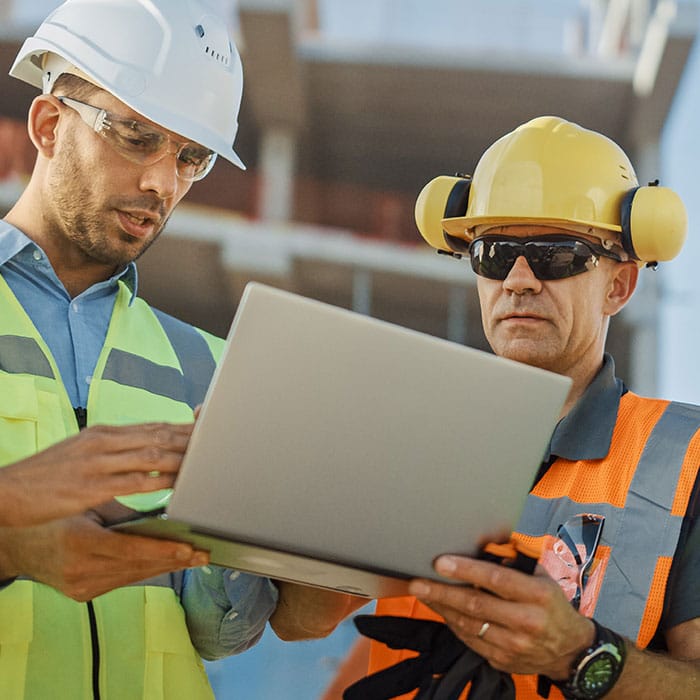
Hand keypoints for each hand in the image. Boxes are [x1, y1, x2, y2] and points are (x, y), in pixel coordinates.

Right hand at [0, 422, 192, 525]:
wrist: (6, 490)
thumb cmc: (45, 476)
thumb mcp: (81, 452)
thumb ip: (111, 450)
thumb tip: (142, 451)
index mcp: (103, 433)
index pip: (152, 425)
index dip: (181, 426)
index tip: (204, 427)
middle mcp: (104, 442)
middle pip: (158, 435)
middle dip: (189, 438)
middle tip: (216, 440)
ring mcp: (98, 463)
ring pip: (151, 454)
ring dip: (181, 457)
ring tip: (205, 461)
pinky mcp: (91, 487)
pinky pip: (135, 481)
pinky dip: (160, 481)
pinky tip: (177, 484)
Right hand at [0, 513, 208, 600]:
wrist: (15, 542)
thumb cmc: (55, 514)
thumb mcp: (87, 503)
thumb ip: (122, 510)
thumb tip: (165, 510)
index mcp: (79, 541)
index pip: (130, 549)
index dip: (162, 550)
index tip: (188, 549)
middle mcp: (79, 569)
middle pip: (138, 566)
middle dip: (174, 560)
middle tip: (203, 554)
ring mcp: (80, 586)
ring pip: (133, 576)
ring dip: (165, 567)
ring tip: (193, 559)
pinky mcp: (82, 594)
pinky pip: (122, 582)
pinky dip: (145, 571)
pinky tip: (167, 564)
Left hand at [408, 555, 594, 680]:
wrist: (571, 652)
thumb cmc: (552, 605)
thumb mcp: (543, 578)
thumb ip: (515, 563)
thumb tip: (484, 544)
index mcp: (538, 595)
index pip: (496, 580)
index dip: (466, 570)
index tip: (441, 563)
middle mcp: (527, 621)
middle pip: (476, 605)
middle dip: (442, 592)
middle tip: (418, 582)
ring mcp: (514, 645)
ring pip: (469, 625)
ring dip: (442, 608)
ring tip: (423, 593)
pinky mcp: (503, 660)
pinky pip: (471, 641)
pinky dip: (453, 625)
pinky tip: (442, 611)